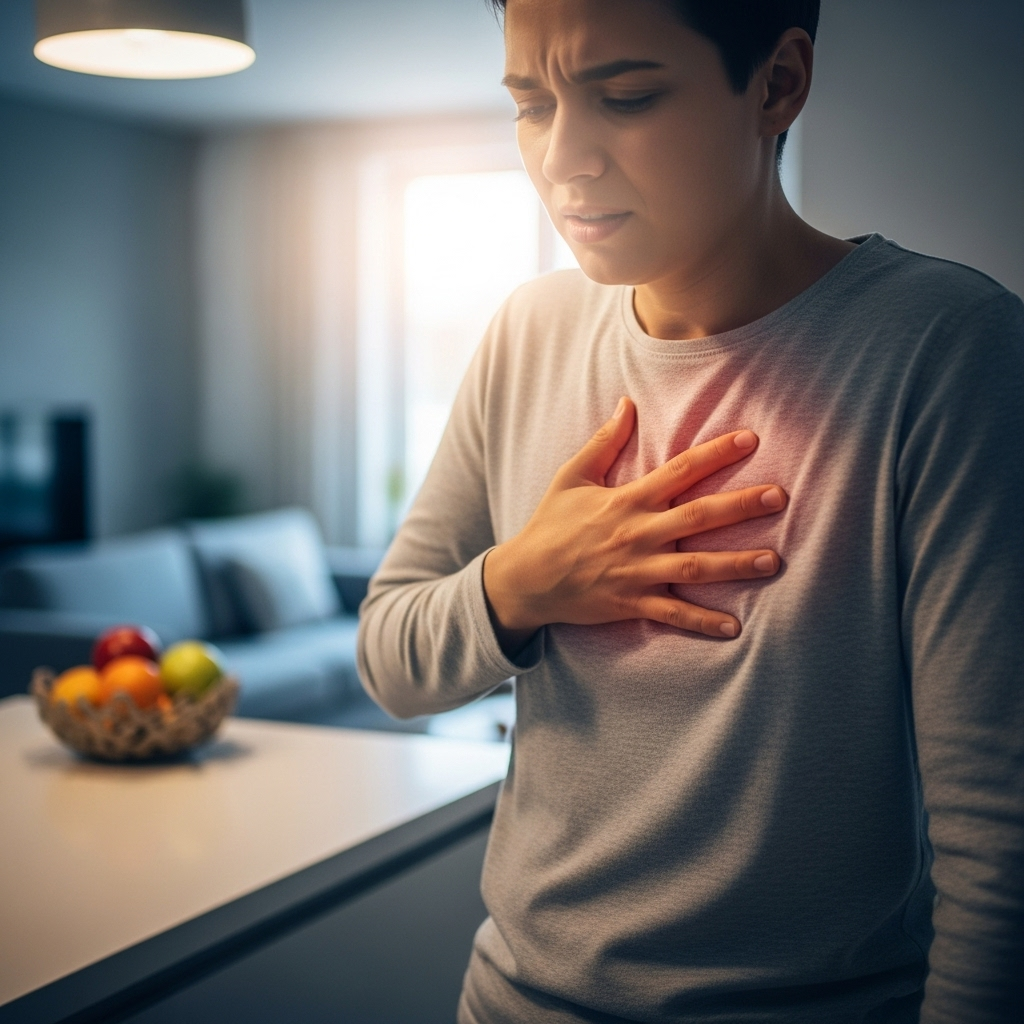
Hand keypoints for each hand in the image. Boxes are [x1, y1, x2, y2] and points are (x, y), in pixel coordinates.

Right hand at [483, 397, 786, 654]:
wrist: (525, 579)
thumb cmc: (549, 525)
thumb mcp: (571, 477)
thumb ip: (604, 442)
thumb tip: (627, 403)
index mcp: (627, 500)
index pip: (679, 470)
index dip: (716, 453)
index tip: (751, 439)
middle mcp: (637, 533)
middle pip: (698, 517)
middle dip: (740, 506)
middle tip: (779, 497)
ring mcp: (636, 571)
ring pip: (694, 567)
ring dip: (734, 564)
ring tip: (773, 561)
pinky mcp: (631, 602)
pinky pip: (672, 613)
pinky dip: (702, 621)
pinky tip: (734, 627)